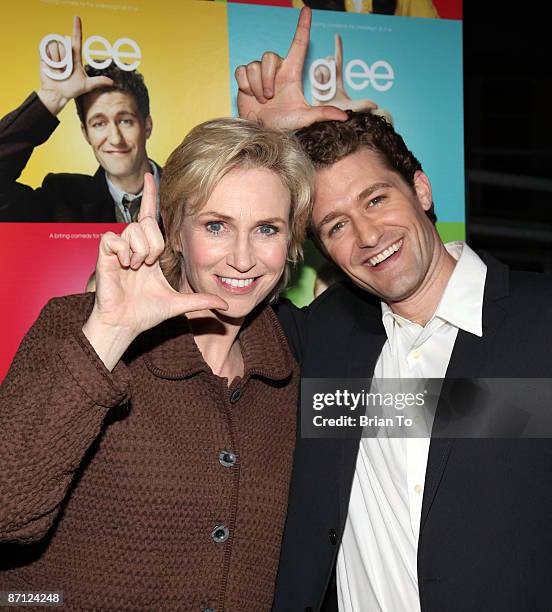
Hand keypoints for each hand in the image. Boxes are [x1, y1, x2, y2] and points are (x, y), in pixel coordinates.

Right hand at [37, 16, 112, 115]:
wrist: (57, 94)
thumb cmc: (71, 90)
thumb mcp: (86, 85)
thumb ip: (98, 82)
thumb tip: (112, 82)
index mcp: (75, 57)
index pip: (77, 39)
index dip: (77, 28)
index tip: (77, 18)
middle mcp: (65, 53)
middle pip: (66, 45)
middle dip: (65, 59)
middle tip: (65, 71)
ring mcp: (54, 53)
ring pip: (57, 47)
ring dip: (58, 61)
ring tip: (58, 70)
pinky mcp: (45, 55)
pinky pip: (48, 50)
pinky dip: (50, 60)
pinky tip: (51, 68)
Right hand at [82, 174, 227, 369]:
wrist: (125, 324)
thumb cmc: (146, 313)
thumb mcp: (179, 303)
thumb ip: (201, 300)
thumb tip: (226, 305)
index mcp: (150, 251)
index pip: (150, 216)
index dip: (150, 196)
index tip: (151, 176)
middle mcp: (134, 245)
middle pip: (147, 223)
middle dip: (154, 245)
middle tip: (149, 265)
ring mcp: (119, 248)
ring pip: (134, 229)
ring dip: (140, 251)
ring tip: (136, 268)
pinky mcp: (104, 252)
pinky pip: (114, 238)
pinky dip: (123, 252)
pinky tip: (124, 266)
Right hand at [235, 7, 347, 130]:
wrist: (262, 132)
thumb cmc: (283, 126)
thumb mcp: (303, 118)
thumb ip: (322, 114)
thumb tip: (345, 117)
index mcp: (292, 74)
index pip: (299, 44)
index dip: (303, 26)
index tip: (307, 10)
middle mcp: (277, 71)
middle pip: (269, 56)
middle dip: (268, 79)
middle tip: (270, 97)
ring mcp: (260, 74)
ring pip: (255, 65)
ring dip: (258, 86)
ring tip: (262, 100)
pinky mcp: (245, 78)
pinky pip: (242, 71)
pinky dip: (246, 86)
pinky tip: (251, 96)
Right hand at [312, 34, 378, 112]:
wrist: (327, 127)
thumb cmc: (341, 117)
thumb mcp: (352, 108)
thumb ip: (362, 104)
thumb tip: (375, 105)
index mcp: (338, 81)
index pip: (338, 62)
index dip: (338, 48)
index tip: (337, 36)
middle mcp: (328, 82)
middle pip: (327, 65)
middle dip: (328, 67)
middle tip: (331, 75)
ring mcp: (319, 87)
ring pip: (320, 73)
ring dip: (324, 79)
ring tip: (326, 89)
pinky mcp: (312, 93)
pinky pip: (314, 82)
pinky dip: (318, 85)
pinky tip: (320, 91)